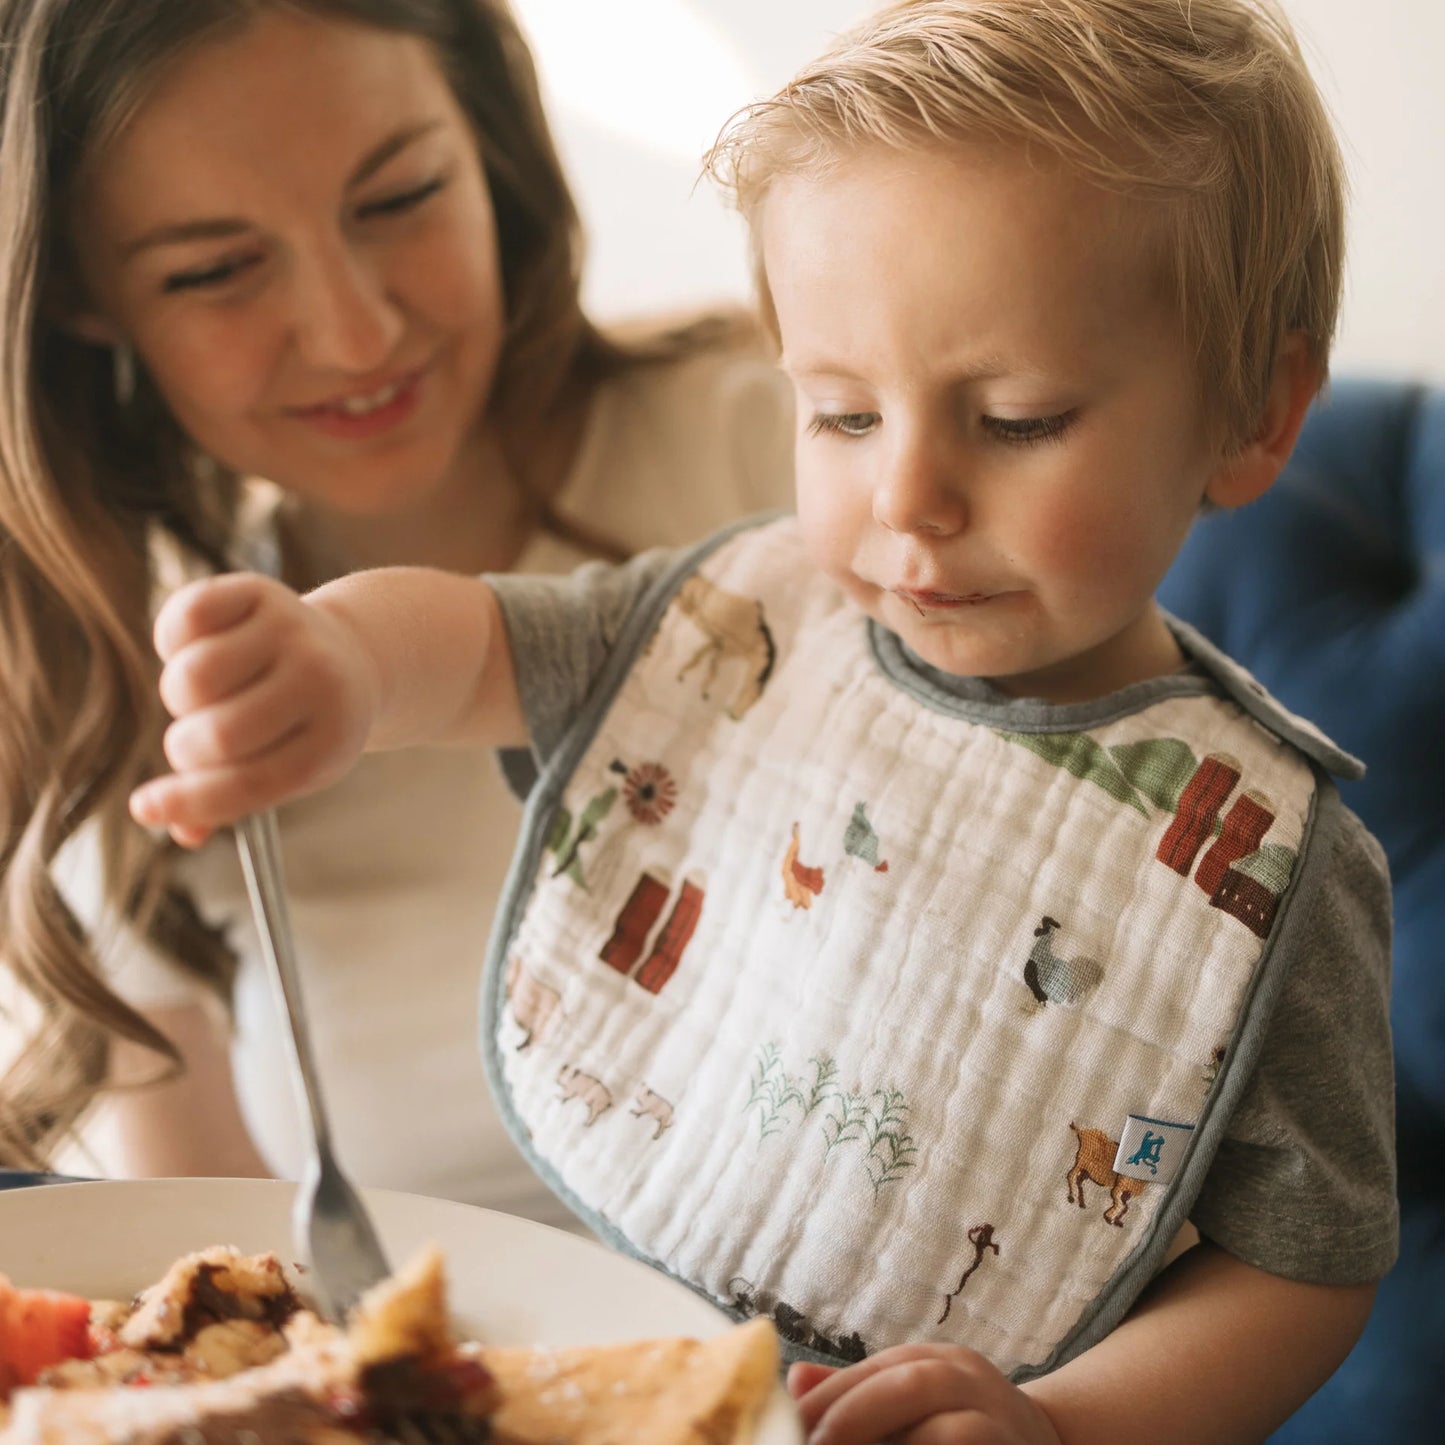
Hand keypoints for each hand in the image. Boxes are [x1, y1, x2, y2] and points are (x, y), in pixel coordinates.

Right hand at [129, 573, 377, 846]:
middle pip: (216, 736)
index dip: (189, 802)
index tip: (144, 807)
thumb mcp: (289, 766)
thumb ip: (234, 800)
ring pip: (193, 679)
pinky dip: (173, 639)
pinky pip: (185, 618)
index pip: (250, 784)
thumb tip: (180, 831)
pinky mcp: (262, 592)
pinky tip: (201, 647)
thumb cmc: (304, 724)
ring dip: (179, 696)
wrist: (350, 654)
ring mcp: (292, 632)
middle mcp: (318, 683)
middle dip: (186, 747)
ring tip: (208, 693)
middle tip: (199, 736)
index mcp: (330, 743)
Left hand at [788, 1345, 1062, 1444]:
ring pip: (951, 1431)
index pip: (875, 1371)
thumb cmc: (965, 1431)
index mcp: (938, 1362)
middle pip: (909, 1385)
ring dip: (890, 1444)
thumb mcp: (915, 1404)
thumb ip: (859, 1396)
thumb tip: (793, 1380)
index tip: (787, 1429)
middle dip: (853, 1418)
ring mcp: (1002, 1423)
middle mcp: (972, 1382)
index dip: (826, 1402)